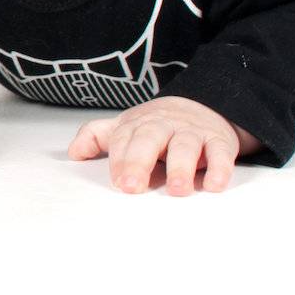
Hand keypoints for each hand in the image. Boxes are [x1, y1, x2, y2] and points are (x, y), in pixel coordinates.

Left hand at [67, 96, 262, 194]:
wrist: (205, 104)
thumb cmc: (158, 125)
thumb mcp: (126, 126)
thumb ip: (97, 136)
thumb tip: (73, 153)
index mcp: (138, 124)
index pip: (124, 139)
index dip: (119, 159)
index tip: (116, 181)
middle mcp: (164, 126)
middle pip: (149, 139)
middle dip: (139, 162)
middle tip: (131, 186)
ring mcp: (192, 132)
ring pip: (185, 146)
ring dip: (181, 168)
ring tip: (176, 190)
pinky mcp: (219, 141)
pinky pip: (221, 153)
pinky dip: (219, 169)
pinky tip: (213, 185)